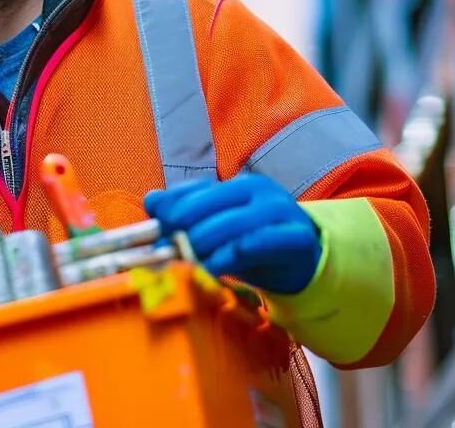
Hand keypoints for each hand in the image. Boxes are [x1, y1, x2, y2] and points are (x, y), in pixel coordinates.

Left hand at [144, 174, 321, 293]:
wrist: (302, 263)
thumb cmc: (252, 244)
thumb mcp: (217, 229)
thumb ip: (185, 214)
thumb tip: (151, 200)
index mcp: (235, 184)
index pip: (193, 189)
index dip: (169, 208)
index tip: (153, 231)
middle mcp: (258, 190)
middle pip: (209, 204)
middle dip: (181, 228)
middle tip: (164, 250)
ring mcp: (280, 210)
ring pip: (231, 223)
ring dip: (202, 245)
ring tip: (184, 262)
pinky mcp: (296, 235)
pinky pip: (256, 243)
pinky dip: (229, 257)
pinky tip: (212, 269)